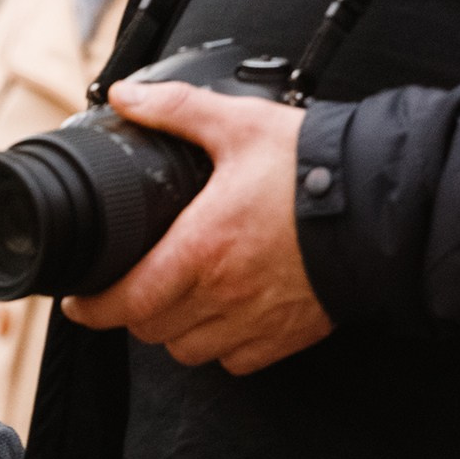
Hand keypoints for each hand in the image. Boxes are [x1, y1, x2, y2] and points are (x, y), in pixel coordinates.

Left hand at [64, 82, 333, 373]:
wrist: (380, 212)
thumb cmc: (313, 170)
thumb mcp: (240, 126)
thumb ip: (177, 109)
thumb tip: (125, 95)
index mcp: (199, 249)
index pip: (125, 301)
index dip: (91, 309)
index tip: (79, 302)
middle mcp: (220, 296)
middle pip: (150, 329)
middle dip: (132, 312)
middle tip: (132, 288)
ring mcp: (252, 324)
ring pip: (187, 351)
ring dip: (173, 331)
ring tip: (177, 301)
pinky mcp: (282, 340)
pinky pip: (232, 362)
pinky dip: (219, 346)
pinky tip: (223, 315)